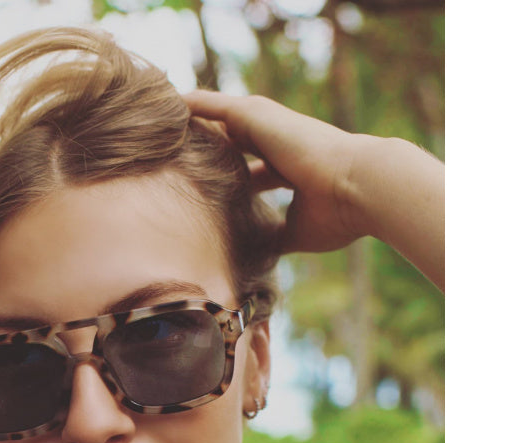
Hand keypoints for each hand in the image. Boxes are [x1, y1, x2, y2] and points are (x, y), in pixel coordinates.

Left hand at [183, 91, 443, 288]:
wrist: (360, 187)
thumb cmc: (338, 214)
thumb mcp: (298, 233)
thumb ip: (274, 237)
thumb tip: (257, 258)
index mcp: (289, 168)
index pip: (253, 171)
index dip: (231, 179)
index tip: (208, 190)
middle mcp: (277, 143)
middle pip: (235, 143)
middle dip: (210, 148)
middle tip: (178, 155)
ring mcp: (268, 126)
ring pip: (221, 119)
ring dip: (195, 121)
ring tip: (163, 123)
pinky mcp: (256, 115)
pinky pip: (213, 105)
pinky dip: (192, 104)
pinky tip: (168, 103)